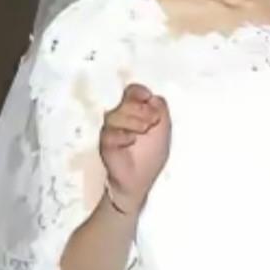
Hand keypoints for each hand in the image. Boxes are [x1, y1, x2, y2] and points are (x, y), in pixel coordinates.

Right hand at [99, 83, 170, 213]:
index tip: (147, 97)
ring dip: (134, 123)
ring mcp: (111, 128)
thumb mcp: (164, 127)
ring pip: (116, 114)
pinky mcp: (104, 142)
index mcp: (136, 110)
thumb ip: (160, 107)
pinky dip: (123, 136)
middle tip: (151, 123)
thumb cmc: (152, 153)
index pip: (132, 91)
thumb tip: (150, 95)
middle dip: (142, 110)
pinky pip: (110, 132)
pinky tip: (130, 142)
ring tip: (141, 134)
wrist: (140, 178)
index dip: (139, 92)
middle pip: (126, 101)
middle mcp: (121, 116)